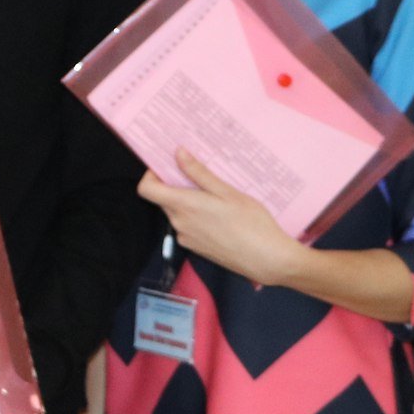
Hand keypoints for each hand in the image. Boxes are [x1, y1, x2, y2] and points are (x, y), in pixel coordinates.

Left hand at [136, 151, 298, 287]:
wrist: (267, 260)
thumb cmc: (251, 225)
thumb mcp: (227, 192)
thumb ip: (199, 173)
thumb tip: (178, 154)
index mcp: (184, 207)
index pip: (147, 190)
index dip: (152, 175)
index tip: (167, 166)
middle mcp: (180, 224)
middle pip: (164, 199)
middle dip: (176, 185)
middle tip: (200, 176)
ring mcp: (187, 238)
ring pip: (178, 212)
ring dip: (189, 201)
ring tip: (217, 196)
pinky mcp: (197, 248)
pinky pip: (188, 226)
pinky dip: (197, 217)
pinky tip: (221, 215)